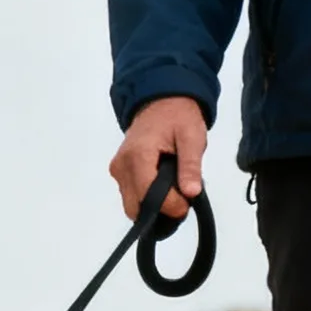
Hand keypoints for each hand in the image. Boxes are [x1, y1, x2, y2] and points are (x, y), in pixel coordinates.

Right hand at [110, 97, 208, 220]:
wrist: (161, 102)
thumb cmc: (177, 116)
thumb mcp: (192, 137)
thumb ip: (190, 166)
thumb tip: (191, 192)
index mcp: (138, 154)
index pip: (148, 195)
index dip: (169, 205)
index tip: (187, 203)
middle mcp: (122, 165)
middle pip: (135, 206)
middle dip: (160, 208)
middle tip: (181, 196)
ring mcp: (118, 169)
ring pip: (132, 204)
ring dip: (153, 204)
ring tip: (173, 186)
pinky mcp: (119, 172)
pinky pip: (131, 196)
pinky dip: (146, 197)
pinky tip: (162, 184)